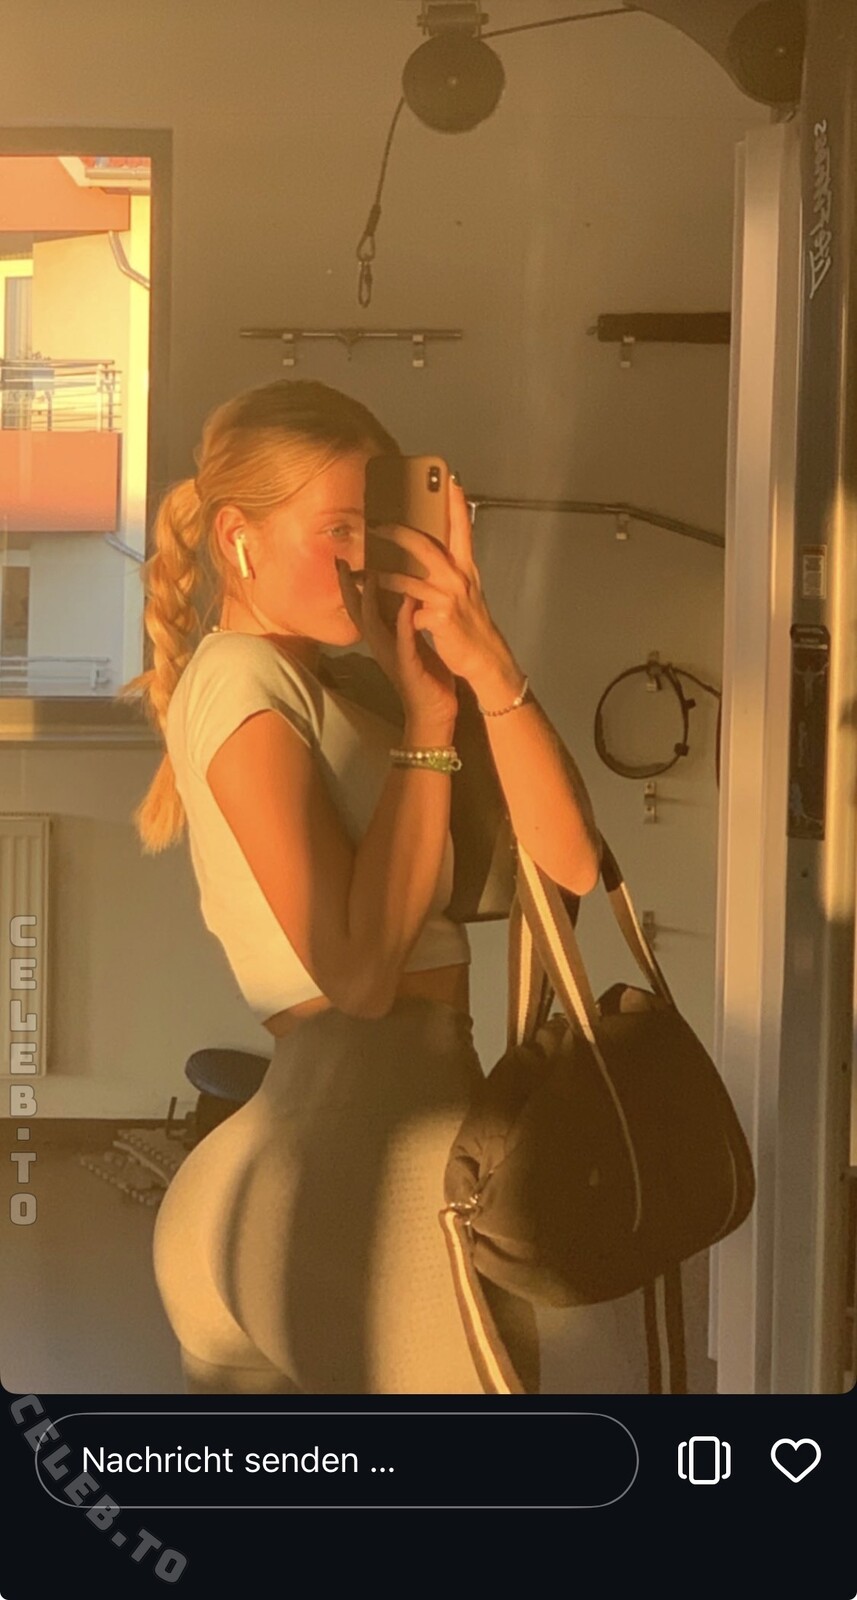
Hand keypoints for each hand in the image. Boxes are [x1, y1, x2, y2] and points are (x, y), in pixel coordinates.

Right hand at [336, 559, 457, 730]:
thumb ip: (406, 624)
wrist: (436, 714)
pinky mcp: (409, 667)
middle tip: (341, 561)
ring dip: (370, 601)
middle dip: (348, 587)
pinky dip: (405, 621)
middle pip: (357, 612)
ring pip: (374, 625)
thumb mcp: (414, 645)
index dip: (352, 585)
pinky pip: (404, 641)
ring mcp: (393, 657)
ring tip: (370, 574)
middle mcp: (382, 646)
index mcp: (384, 640)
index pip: (362, 607)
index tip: (344, 559)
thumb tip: (405, 598)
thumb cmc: (428, 679)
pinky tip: (407, 603)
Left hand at [365, 479, 509, 689]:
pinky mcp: (440, 619)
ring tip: (364, 572)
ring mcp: (449, 598)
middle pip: (425, 546)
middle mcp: (459, 577)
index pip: (461, 527)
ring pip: (409, 580)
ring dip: (383, 576)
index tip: (449, 477)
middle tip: (375, 523)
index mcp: (465, 567)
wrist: (484, 657)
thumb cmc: (469, 621)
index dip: (456, 502)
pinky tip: (384, 614)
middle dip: (397, 533)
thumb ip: (447, 568)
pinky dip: (396, 614)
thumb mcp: (463, 589)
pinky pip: (410, 612)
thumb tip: (424, 549)